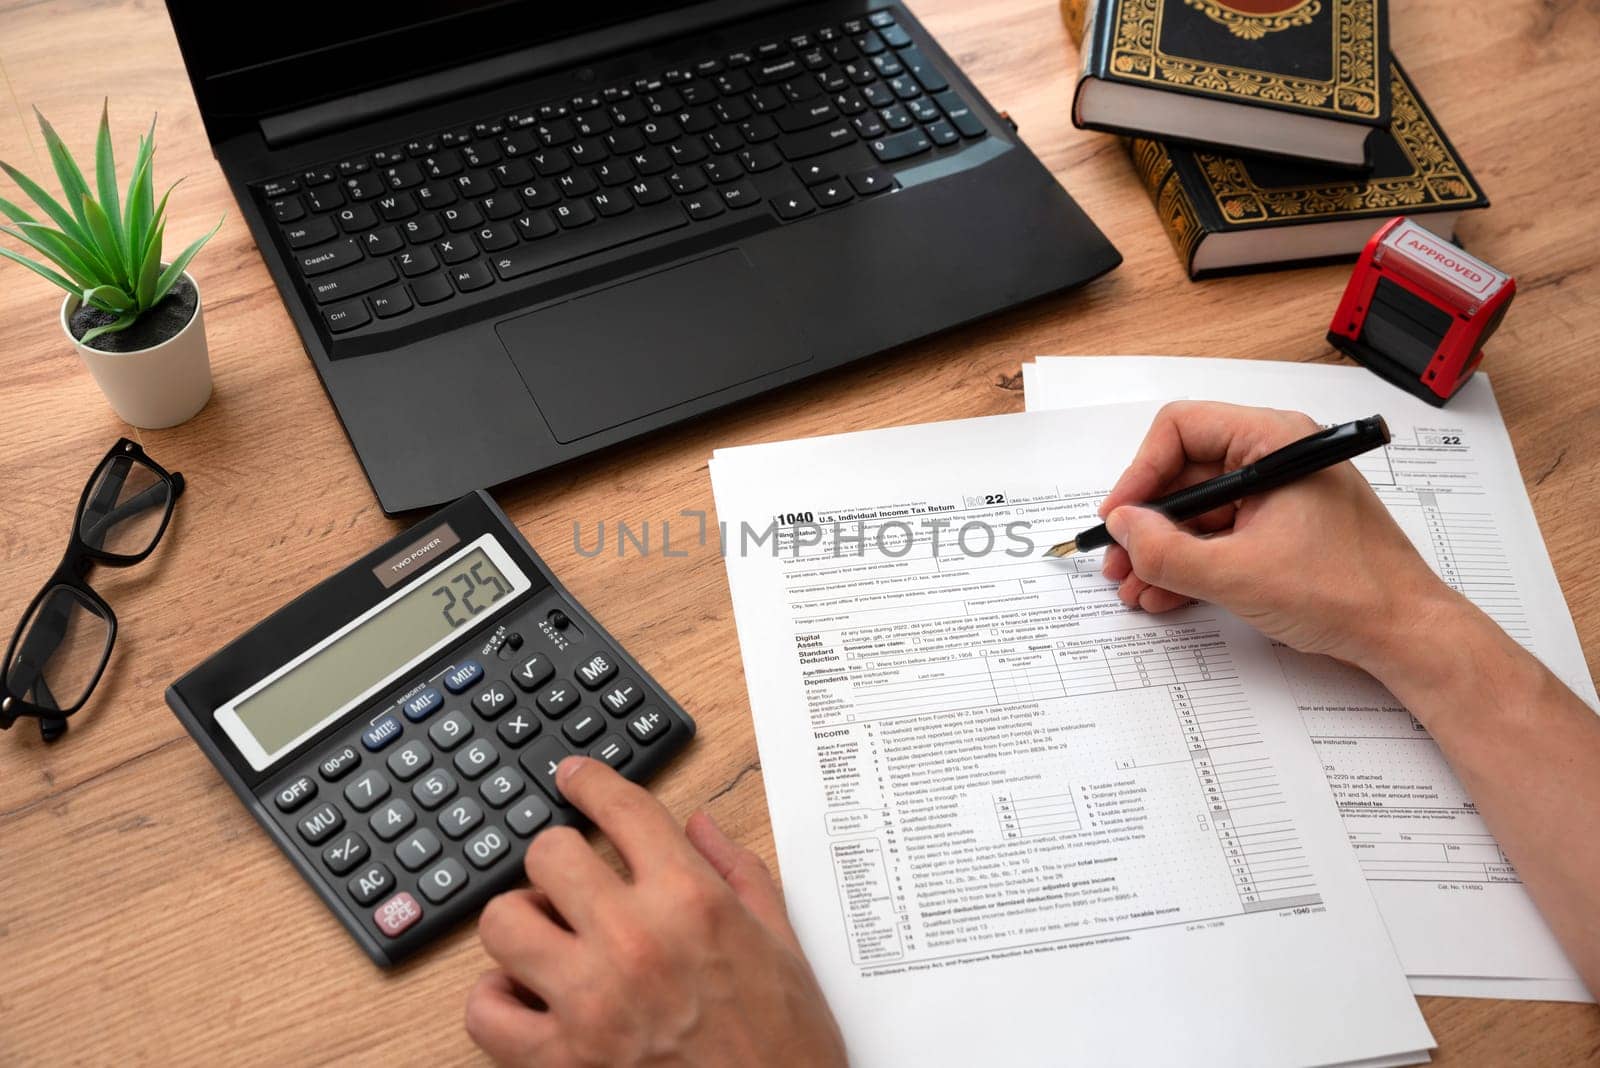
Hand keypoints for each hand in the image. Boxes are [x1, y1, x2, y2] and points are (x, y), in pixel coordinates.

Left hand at [466, 757, 847, 1067]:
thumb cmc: (786, 1045)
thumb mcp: (783, 943)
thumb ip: (738, 872)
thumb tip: (699, 826)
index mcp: (693, 903)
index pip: (623, 810)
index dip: (590, 781)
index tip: (574, 777)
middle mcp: (635, 941)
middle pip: (550, 854)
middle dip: (559, 859)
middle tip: (572, 880)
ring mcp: (590, 1002)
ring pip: (503, 921)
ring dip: (523, 923)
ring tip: (549, 937)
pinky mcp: (561, 1061)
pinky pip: (485, 1011)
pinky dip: (496, 1001)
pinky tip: (527, 998)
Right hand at [1098, 401, 1463, 669]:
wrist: (1404, 634)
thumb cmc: (1348, 592)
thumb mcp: (1237, 575)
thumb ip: (1166, 552)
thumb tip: (1122, 529)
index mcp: (1274, 442)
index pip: (1182, 429)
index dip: (1140, 473)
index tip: (1120, 517)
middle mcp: (1276, 458)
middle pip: (1186, 472)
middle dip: (1147, 522)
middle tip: (1119, 559)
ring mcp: (1280, 495)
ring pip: (1199, 509)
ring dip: (1163, 549)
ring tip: (1136, 586)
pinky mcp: (1283, 528)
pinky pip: (1221, 534)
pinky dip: (1191, 562)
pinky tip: (1165, 593)